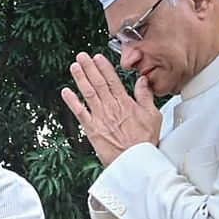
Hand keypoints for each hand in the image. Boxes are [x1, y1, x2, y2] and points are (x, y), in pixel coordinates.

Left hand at [60, 52, 161, 166]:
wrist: (135, 161)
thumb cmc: (144, 142)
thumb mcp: (153, 116)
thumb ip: (146, 96)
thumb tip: (143, 81)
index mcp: (125, 103)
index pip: (113, 80)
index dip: (103, 68)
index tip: (97, 57)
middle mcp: (111, 108)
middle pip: (98, 83)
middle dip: (89, 68)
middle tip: (81, 56)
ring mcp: (100, 118)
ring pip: (88, 93)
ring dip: (80, 78)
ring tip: (74, 67)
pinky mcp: (92, 129)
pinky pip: (80, 112)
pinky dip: (72, 101)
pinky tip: (66, 92)